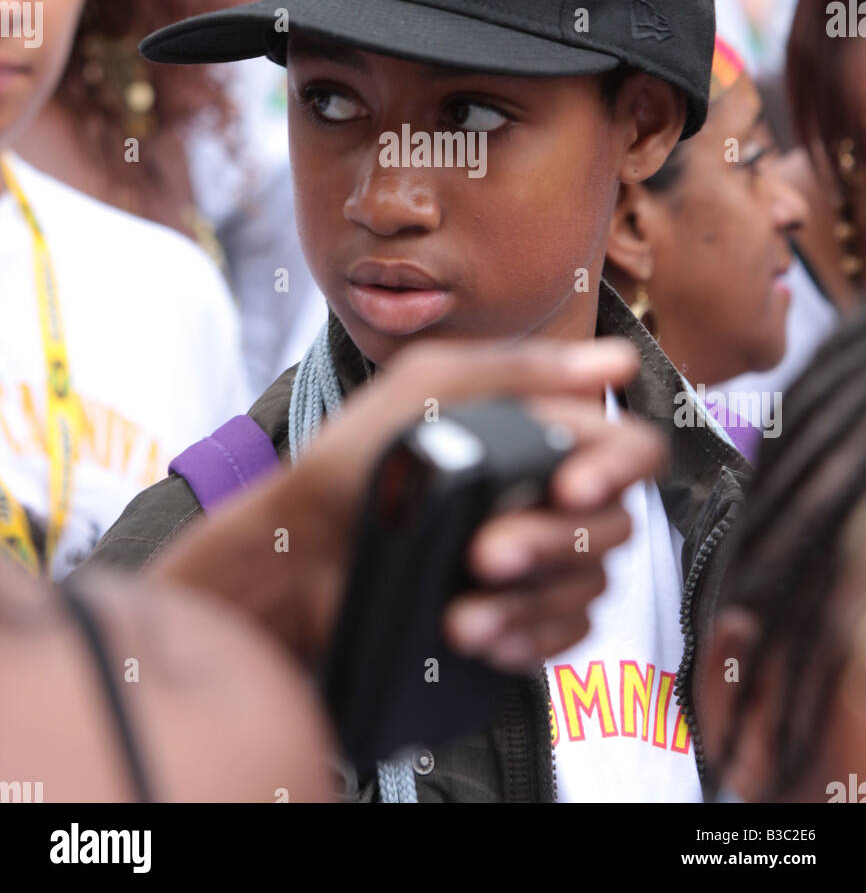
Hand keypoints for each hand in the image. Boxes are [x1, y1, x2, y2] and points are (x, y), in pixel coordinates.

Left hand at [153, 336, 665, 671]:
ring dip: (530, 600)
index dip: (618, 468)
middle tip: (484, 553)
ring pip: (589, 586)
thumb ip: (519, 368)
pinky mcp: (518, 616)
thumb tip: (616, 361)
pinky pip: (563, 636)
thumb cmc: (355, 460)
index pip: (631, 449)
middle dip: (549, 542)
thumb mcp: (427, 388)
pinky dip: (526, 637)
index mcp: (541, 434)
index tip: (571, 486)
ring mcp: (536, 561)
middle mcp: (548, 495)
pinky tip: (479, 633)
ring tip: (462, 611)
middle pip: (612, 526)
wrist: (298, 554)